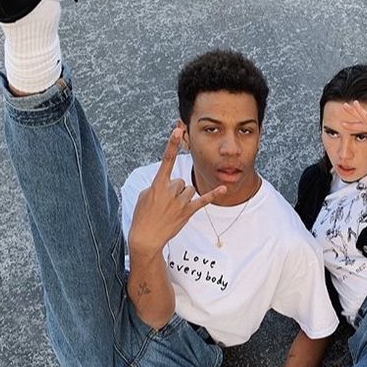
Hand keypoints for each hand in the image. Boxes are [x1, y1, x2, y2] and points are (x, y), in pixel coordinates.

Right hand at [128, 127, 226, 255]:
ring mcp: (180, 202)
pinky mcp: (187, 212)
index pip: (166, 160)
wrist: (146, 237)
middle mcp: (170, 191)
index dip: (171, 144)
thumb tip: (168, 183)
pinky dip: (213, 195)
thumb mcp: (144, 195)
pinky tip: (223, 188)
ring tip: (172, 208)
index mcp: (158, 185)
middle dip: (174, 190)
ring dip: (183, 197)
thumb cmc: (143, 215)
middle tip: (165, 203)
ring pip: (188, 190)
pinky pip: (203, 200)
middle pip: (180, 180)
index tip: (177, 130)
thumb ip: (158, 185)